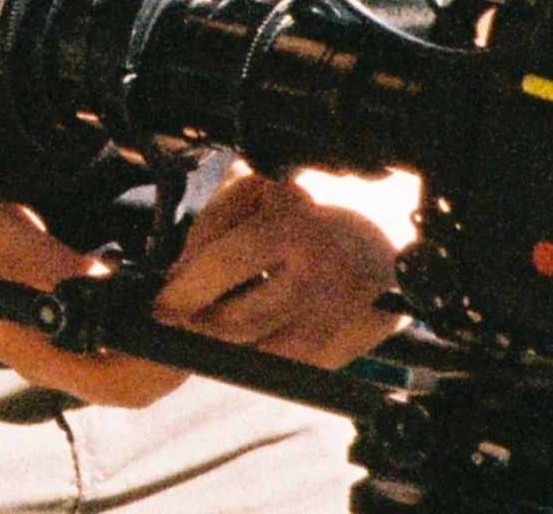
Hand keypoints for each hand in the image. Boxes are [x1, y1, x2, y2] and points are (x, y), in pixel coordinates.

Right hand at [0, 199, 183, 408]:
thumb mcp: (12, 240)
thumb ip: (58, 265)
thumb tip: (106, 281)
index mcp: (38, 353)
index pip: (114, 385)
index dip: (157, 366)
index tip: (181, 325)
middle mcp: (51, 362)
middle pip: (127, 387)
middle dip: (170, 360)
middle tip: (195, 314)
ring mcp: (54, 352)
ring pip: (123, 372)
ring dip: (157, 347)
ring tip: (179, 306)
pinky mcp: (57, 334)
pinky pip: (109, 350)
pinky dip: (138, 333)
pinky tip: (148, 299)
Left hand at [151, 166, 405, 370]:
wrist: (391, 224)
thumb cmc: (311, 200)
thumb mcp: (256, 188)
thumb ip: (212, 228)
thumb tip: (178, 278)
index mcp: (292, 224)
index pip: (221, 267)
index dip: (182, 292)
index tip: (162, 304)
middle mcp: (321, 270)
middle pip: (238, 322)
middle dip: (200, 326)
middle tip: (182, 320)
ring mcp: (343, 310)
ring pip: (265, 353)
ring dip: (232, 346)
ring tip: (218, 326)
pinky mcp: (359, 338)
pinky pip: (299, 364)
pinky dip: (272, 354)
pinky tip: (262, 333)